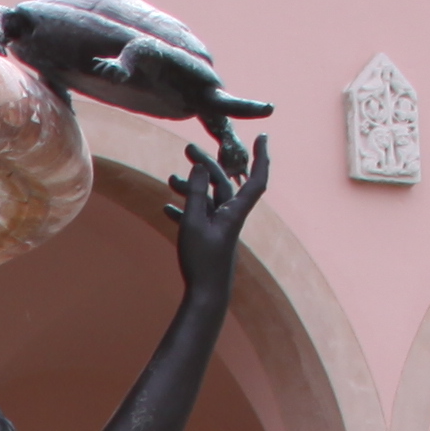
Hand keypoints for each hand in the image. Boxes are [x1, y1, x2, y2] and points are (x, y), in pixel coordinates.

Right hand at [168, 129, 269, 286]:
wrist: (207, 294)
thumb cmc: (202, 260)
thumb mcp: (194, 223)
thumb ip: (194, 194)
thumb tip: (198, 167)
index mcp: (235, 211)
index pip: (255, 179)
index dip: (261, 157)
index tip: (262, 137)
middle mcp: (231, 216)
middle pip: (222, 184)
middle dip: (206, 165)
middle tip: (188, 149)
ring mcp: (220, 228)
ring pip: (208, 200)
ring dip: (190, 188)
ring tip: (169, 180)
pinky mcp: (210, 239)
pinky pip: (199, 217)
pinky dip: (185, 210)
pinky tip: (167, 209)